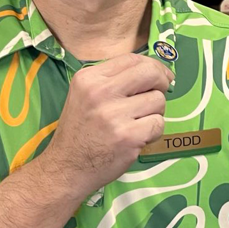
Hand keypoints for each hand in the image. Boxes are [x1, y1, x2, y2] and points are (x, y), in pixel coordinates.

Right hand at [40, 53, 172, 198]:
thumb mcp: (85, 95)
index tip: (161, 75)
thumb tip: (155, 70)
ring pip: (158, 100)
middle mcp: (100, 93)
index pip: (132, 59)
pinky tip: (137, 137)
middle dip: (162, 82)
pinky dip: (153, 131)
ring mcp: (114, 115)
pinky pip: (159, 124)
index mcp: (89, 78)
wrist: (66, 167)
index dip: (153, 65)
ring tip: (137, 123)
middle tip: (158, 94)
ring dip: (155, 112)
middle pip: (150, 73)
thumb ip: (114, 80)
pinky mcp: (128, 136)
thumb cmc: (81, 131)